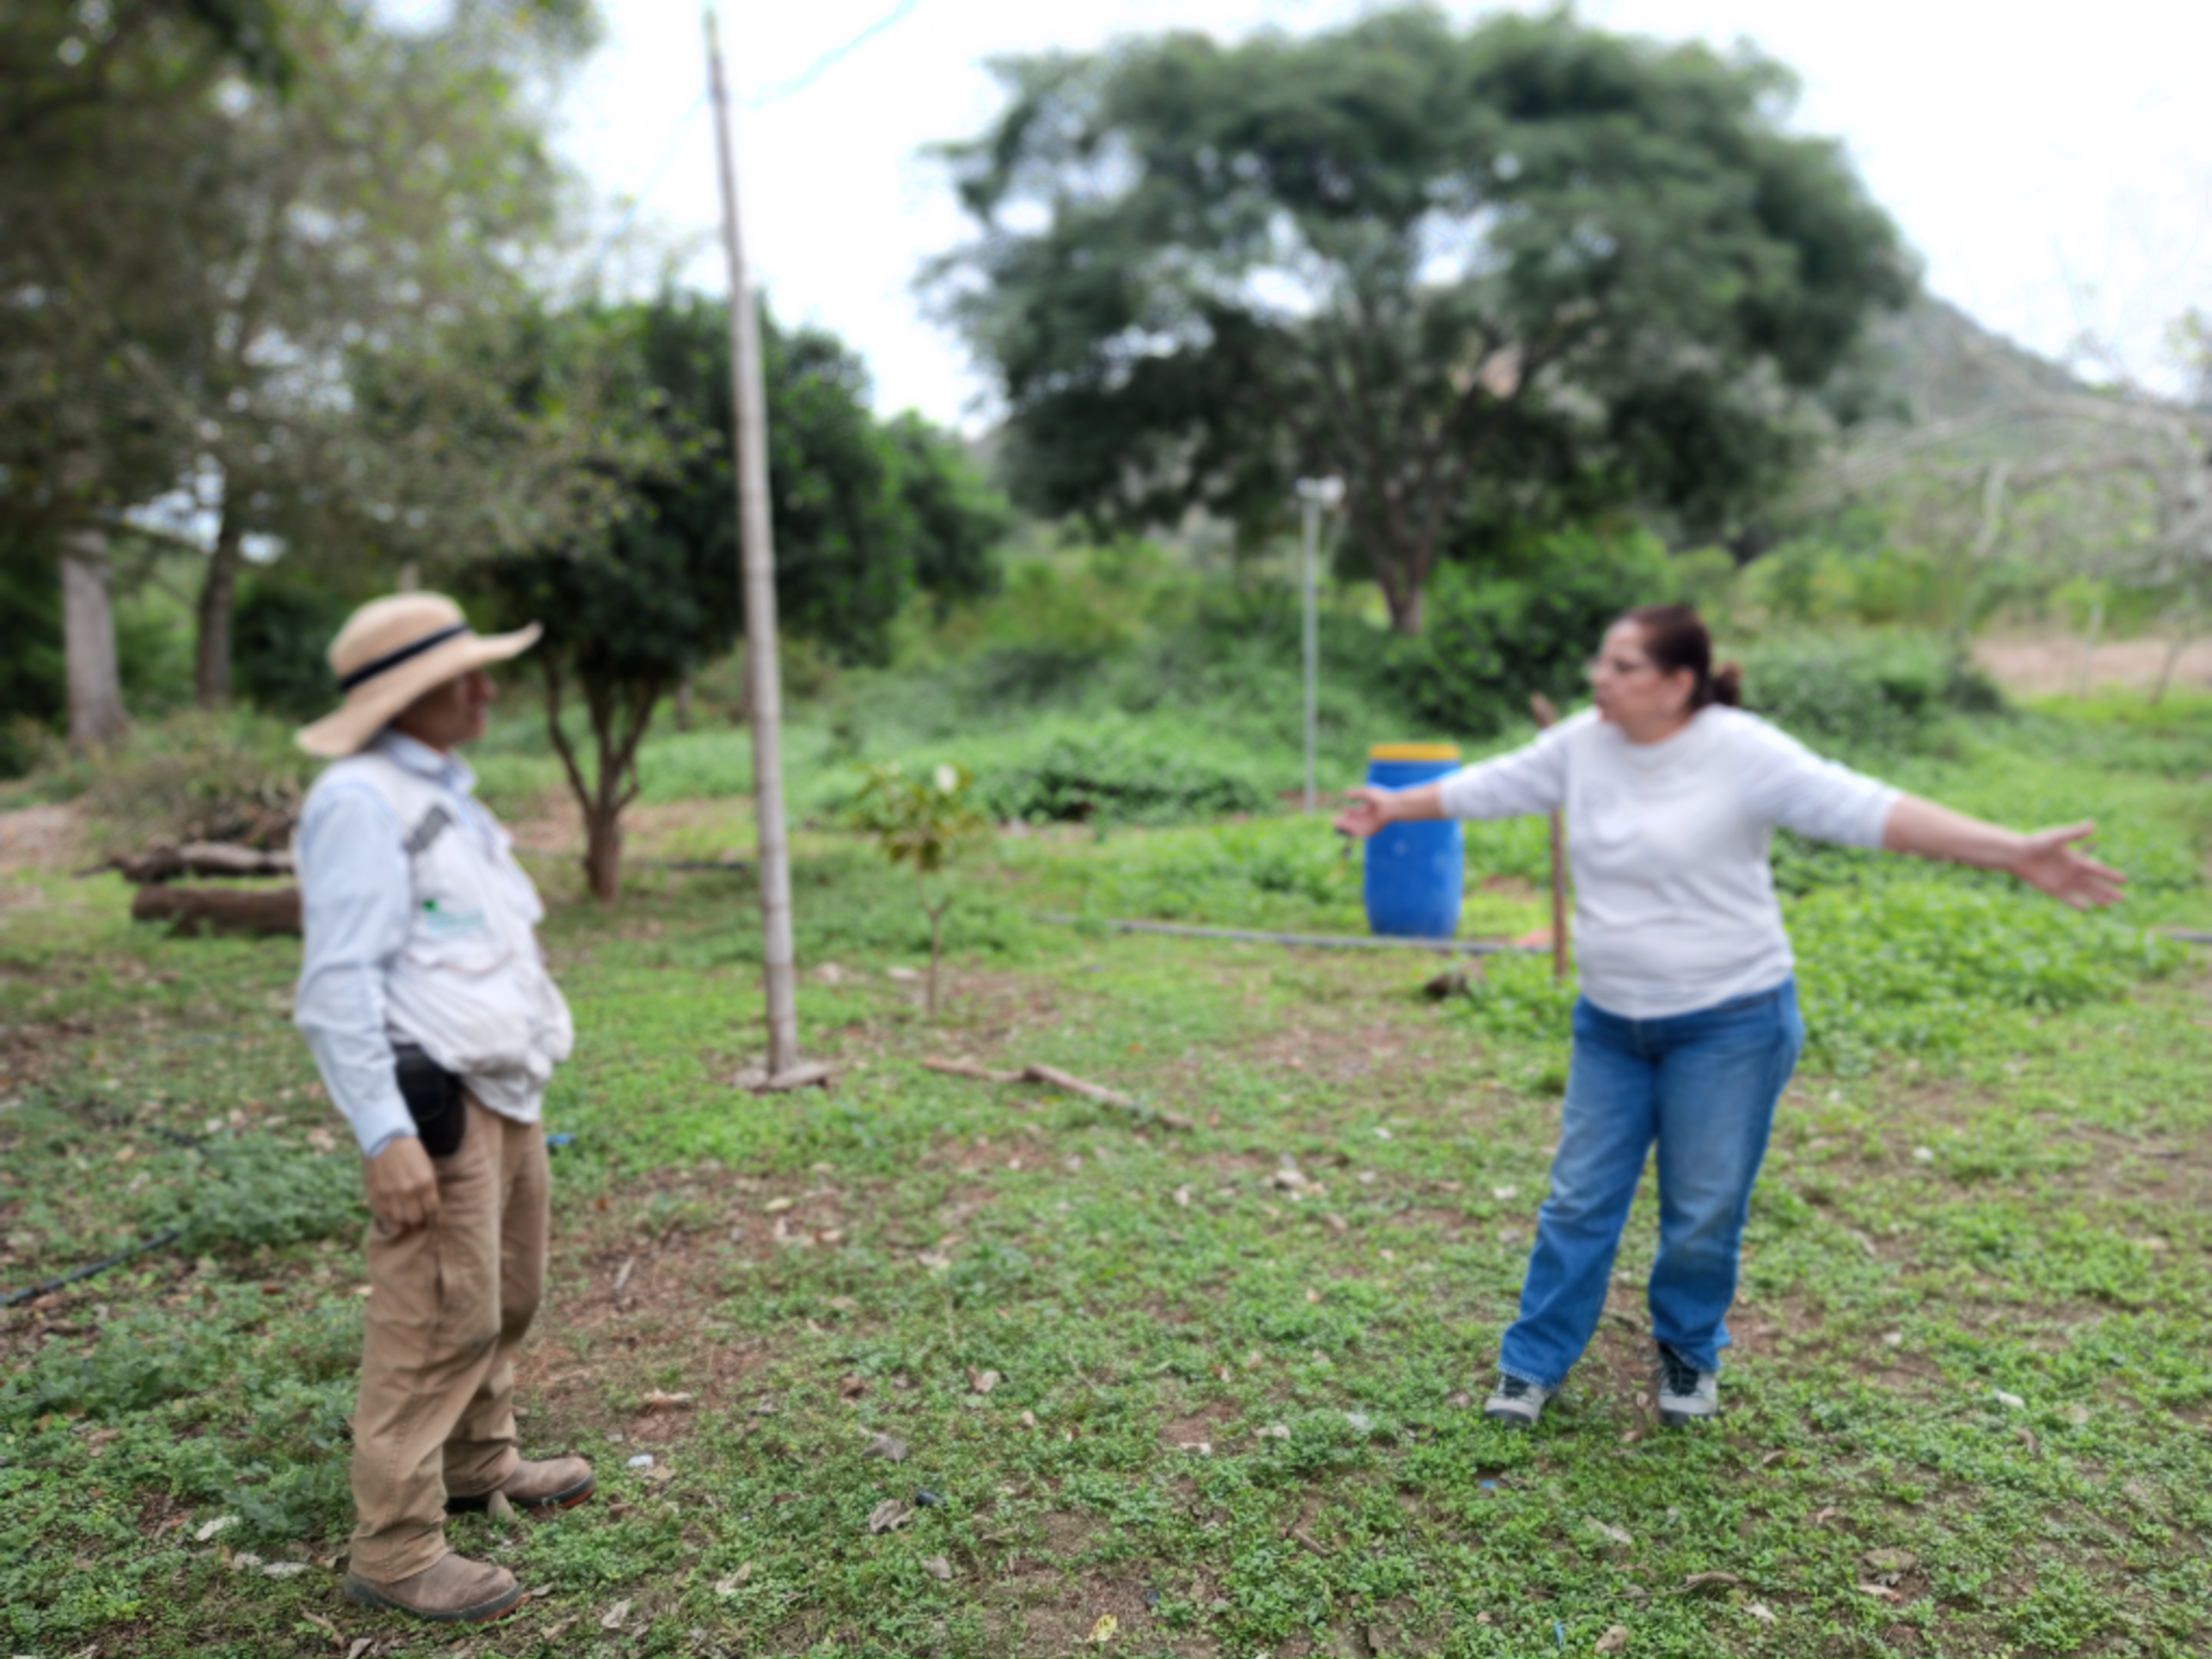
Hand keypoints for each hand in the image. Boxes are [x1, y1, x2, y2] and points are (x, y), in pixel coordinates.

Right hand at [365, 1134, 440, 1232]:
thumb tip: (431, 1207)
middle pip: (417, 1219)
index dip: (434, 1220)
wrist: (386, 1138)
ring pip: (401, 1221)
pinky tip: (395, 1220)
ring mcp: (391, 1194)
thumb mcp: (427, 1167)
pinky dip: (391, 1221)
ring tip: (407, 1222)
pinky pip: (385, 1216)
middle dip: (421, 1223)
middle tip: (421, 1223)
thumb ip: (429, 1188)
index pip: (433, 1210)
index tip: (434, 1223)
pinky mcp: (377, 1194)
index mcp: (426, 1183)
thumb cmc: (410, 1151)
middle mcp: (410, 1191)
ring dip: (406, 1223)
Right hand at [1332, 786, 1397, 839]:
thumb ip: (1355, 793)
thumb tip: (1344, 793)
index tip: (1342, 809)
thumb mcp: (1366, 793)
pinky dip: (1352, 830)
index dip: (1349, 812)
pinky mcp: (1373, 829)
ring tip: (1337, 822)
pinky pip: (1360, 832)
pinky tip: (1345, 827)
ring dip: (1346, 826)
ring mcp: (1371, 824)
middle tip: (1334, 819)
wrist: (1392, 806)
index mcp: (1369, 809)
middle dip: (1344, 820)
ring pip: (1356, 827)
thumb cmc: (1381, 797)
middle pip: (1354, 821)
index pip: (1356, 813)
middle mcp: (1370, 818)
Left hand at [2008, 822, 2125, 909]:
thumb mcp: (2057, 837)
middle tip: (2122, 898)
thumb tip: (2093, 824)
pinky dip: (2076, 903)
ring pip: (2083, 892)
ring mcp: (2062, 881)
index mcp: (2075, 859)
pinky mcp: (2051, 888)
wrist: (2017, 854)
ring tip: (2109, 904)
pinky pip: (2067, 898)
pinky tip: (2086, 909)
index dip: (2110, 875)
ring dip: (2096, 897)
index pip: (2097, 869)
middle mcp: (2071, 871)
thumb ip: (2075, 833)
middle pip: (2093, 883)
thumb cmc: (2036, 843)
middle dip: (2107, 890)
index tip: (2124, 880)